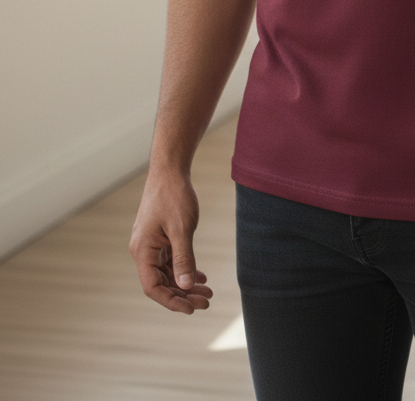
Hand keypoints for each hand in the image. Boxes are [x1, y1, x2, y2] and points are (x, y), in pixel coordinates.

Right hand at [129, 168, 212, 313]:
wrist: (170, 170)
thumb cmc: (174, 196)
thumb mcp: (182, 228)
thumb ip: (183, 258)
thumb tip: (184, 286)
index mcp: (142, 251)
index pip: (153, 288)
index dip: (172, 301)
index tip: (192, 308)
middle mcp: (143, 251)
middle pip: (161, 283)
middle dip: (183, 295)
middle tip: (207, 302)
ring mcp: (150, 245)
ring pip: (167, 274)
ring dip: (186, 284)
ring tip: (207, 293)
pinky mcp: (159, 239)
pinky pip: (170, 262)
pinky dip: (184, 270)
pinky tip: (200, 277)